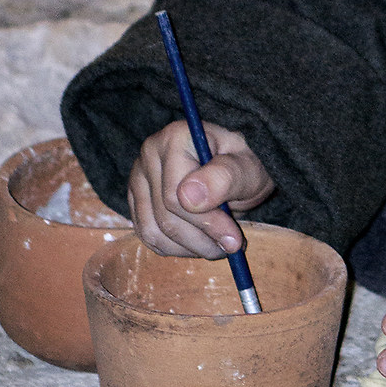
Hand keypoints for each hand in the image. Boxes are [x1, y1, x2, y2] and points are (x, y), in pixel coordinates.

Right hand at [127, 120, 273, 259]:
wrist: (236, 167)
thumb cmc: (244, 165)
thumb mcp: (248, 169)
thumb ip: (224, 178)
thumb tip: (188, 197)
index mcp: (177, 137)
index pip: (176, 196)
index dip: (207, 223)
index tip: (233, 239)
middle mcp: (150, 154)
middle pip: (165, 217)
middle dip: (201, 240)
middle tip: (229, 247)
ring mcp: (139, 177)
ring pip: (154, 231)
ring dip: (188, 248)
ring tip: (216, 245)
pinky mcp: (137, 199)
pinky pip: (147, 236)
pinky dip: (175, 248)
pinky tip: (198, 242)